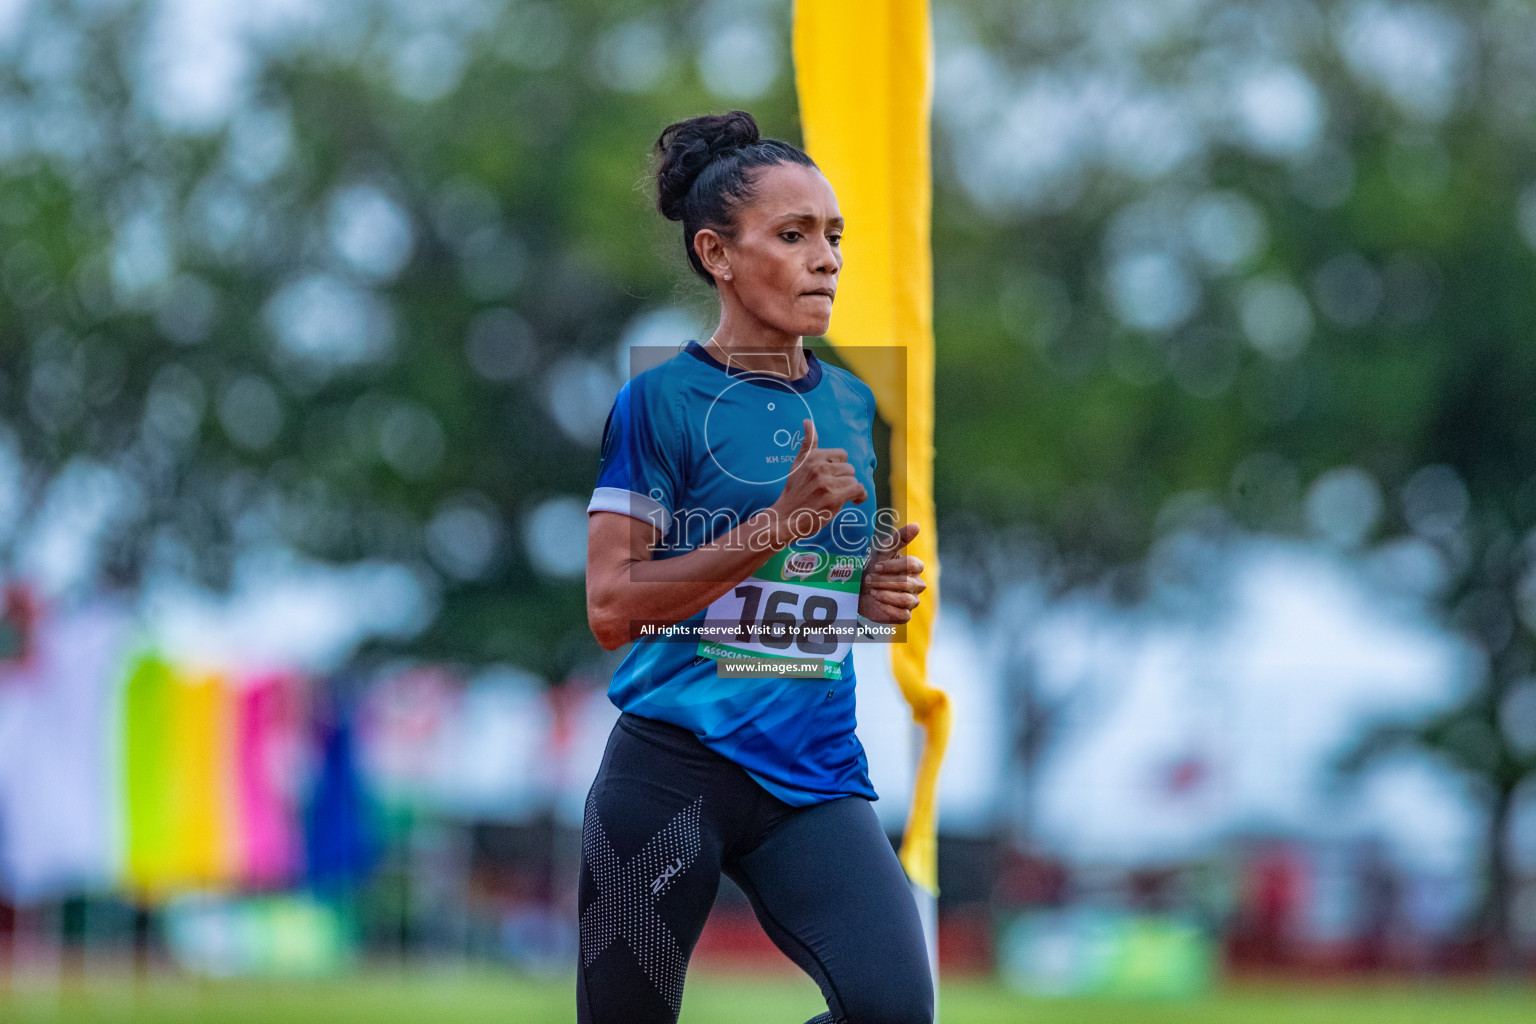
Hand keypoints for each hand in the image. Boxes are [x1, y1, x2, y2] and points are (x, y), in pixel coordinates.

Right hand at [771, 417, 866, 543]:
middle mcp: (819, 467)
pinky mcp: (834, 498)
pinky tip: (853, 501)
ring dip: (848, 490)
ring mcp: (826, 483)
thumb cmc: (795, 491)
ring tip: (836, 498)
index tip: (830, 477)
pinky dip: (859, 497)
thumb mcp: (798, 463)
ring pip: (853, 480)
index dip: (838, 468)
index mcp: (813, 457)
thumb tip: (807, 421)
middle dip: (843, 480)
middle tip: (830, 490)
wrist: (786, 518)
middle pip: (849, 468)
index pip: (842, 455)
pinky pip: (859, 490)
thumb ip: (808, 443)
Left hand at [858, 522, 924, 623]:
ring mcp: (912, 601)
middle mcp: (917, 585)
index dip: (894, 566)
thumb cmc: (873, 568)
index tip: (876, 566)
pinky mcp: (904, 615)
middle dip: (885, 581)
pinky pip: (903, 615)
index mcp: (914, 568)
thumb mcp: (883, 552)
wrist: (859, 590)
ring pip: (906, 600)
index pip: (913, 565)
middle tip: (870, 580)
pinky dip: (888, 609)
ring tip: (873, 591)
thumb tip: (917, 525)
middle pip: (908, 583)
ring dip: (886, 595)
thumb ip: (899, 538)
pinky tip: (878, 602)